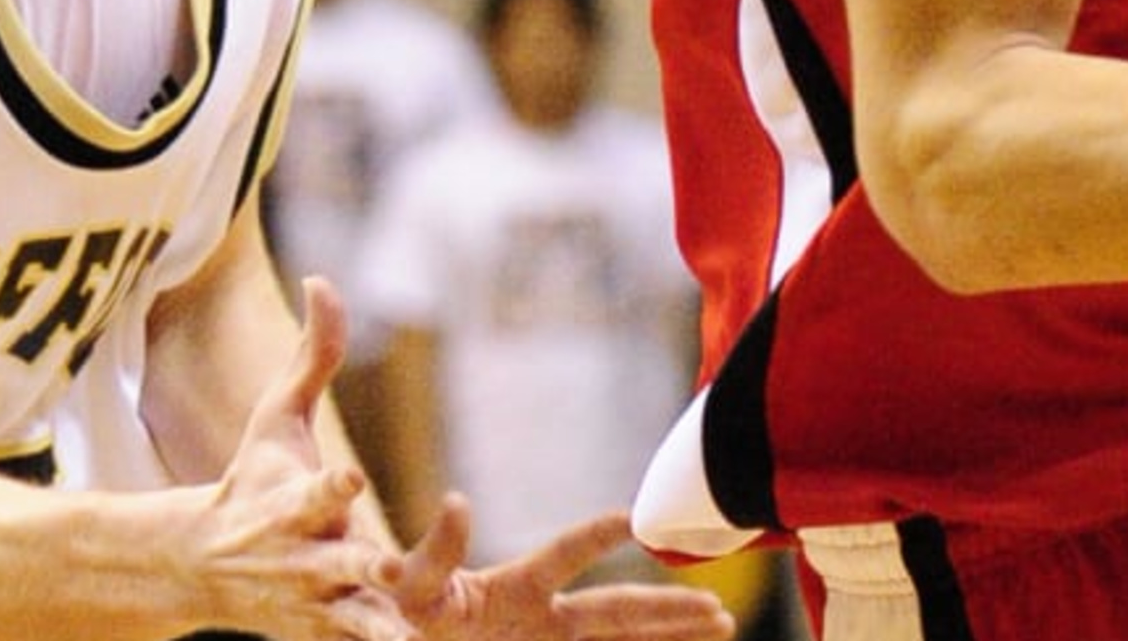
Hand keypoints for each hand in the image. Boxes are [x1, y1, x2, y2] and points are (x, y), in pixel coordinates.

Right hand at [188, 278, 409, 639]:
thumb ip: (312, 355)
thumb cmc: (253, 478)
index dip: (333, 484)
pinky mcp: (325, 636)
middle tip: (387, 564)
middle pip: (335, 563)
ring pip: (350, 623)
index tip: (353, 476)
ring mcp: (314, 604)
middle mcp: (303, 557)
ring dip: (376, 632)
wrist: (200, 565)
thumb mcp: (276, 418)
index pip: (316, 490)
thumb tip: (322, 278)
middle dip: (359, 565)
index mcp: (294, 503)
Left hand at [378, 502, 736, 639]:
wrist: (407, 638)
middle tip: (718, 608)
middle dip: (669, 607)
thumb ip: (433, 553)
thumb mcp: (410, 583)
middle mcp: (544, 619)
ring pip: (623, 640)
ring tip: (723, 626)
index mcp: (516, 588)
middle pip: (618, 609)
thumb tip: (457, 501)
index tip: (633, 519)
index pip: (566, 556)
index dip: (599, 536)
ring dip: (670, 635)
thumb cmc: (403, 608)